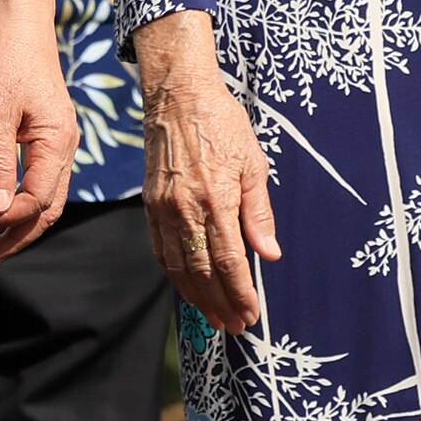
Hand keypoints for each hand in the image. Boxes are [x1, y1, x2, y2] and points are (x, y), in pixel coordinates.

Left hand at [0, 35, 75, 266]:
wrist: (19, 28)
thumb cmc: (6, 64)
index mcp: (58, 142)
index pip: (38, 198)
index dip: (8, 217)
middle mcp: (66, 148)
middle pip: (48, 208)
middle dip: (16, 236)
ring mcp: (60, 144)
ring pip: (46, 198)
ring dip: (17, 224)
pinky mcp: (49, 139)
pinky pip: (41, 181)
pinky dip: (20, 202)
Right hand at [137, 10, 276, 330]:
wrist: (177, 94)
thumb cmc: (221, 123)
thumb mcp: (253, 164)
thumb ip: (258, 213)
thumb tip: (270, 254)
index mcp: (216, 200)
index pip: (229, 262)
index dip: (241, 293)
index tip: (252, 315)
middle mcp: (186, 209)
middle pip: (202, 271)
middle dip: (220, 304)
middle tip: (235, 326)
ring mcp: (164, 207)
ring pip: (178, 265)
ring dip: (196, 296)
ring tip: (213, 316)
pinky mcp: (150, 202)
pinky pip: (160, 248)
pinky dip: (174, 273)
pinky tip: (186, 285)